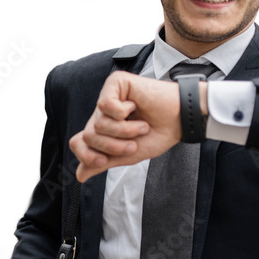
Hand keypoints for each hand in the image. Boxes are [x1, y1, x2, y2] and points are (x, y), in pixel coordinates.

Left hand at [70, 71, 191, 181]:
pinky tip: (136, 106)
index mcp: (104, 129)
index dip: (87, 155)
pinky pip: (105, 105)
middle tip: (134, 142)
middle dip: (113, 146)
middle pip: (89, 136)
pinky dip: (123, 113)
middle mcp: (102, 112)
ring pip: (98, 123)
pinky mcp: (115, 82)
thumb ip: (103, 163)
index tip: (104, 161)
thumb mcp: (128, 155)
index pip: (78, 142)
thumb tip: (79, 175)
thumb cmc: (159, 134)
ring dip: (125, 130)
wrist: (180, 121)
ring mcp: (108, 96)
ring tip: (142, 125)